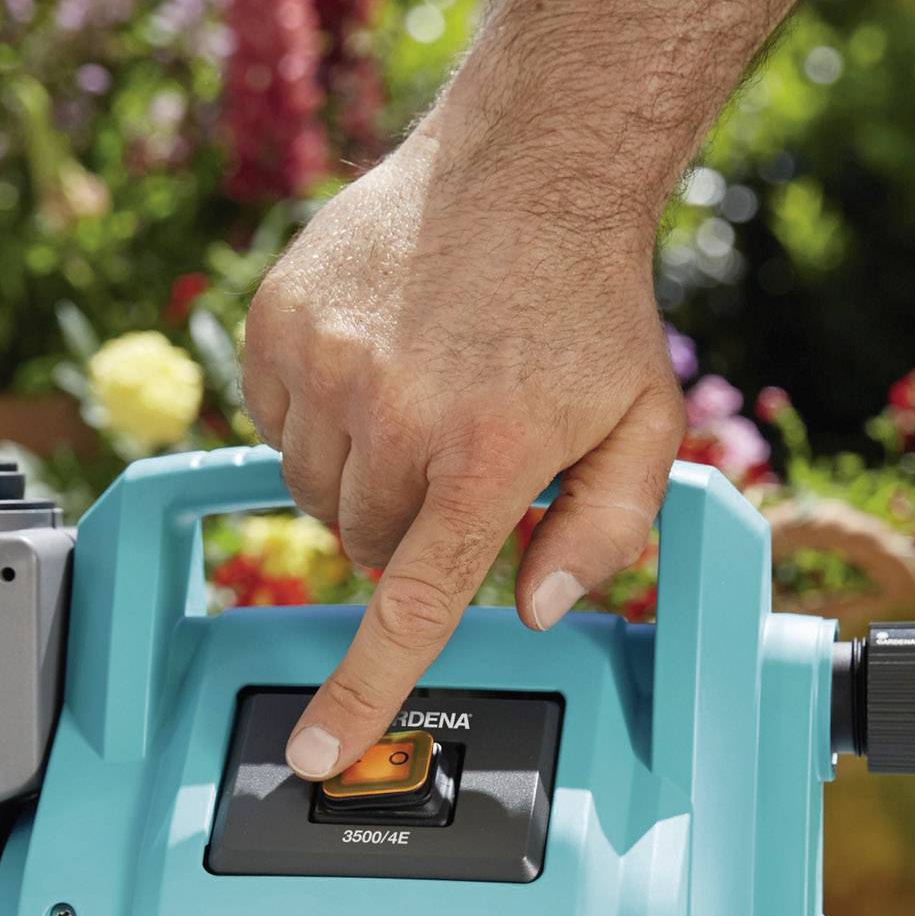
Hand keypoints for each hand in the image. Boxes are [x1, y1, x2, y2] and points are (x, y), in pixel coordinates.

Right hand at [240, 115, 682, 780]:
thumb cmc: (588, 303)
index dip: (361, 692)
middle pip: (363, 548)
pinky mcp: (280, 322)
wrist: (528, 163)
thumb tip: (536, 607)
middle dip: (406, 531)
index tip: (316, 753)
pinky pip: (273, 420)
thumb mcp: (641, 425)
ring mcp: (327, 362)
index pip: (409, 606)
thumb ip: (603, 531)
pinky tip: (377, 366)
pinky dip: (318, 415)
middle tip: (455, 463)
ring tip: (420, 401)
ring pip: (314, 491)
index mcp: (487, 453)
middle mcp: (395, 412)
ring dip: (360, 476)